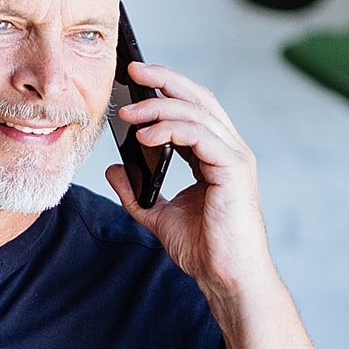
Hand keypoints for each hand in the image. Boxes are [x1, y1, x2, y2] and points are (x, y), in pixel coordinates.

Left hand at [105, 62, 271, 304]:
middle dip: (164, 80)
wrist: (225, 277)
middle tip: (131, 70)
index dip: (164, 91)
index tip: (133, 81)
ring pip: (197, 113)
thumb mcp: (158, 215)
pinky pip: (200, 136)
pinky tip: (146, 136)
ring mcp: (234, 157)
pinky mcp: (233, 169)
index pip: (191, 109)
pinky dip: (171, 130)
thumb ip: (137, 192)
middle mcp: (227, 149)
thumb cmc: (204, 250)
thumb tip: (114, 169)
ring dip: (159, 107)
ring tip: (128, 112)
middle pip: (198, 98)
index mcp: (213, 155)